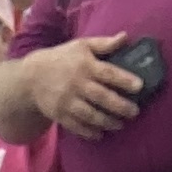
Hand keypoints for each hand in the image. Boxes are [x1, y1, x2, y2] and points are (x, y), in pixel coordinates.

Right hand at [27, 35, 144, 139]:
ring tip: (120, 124)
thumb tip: (125, 37)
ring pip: (90, 114)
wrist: (32, 77)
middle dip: (120, 106)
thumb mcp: (81, 45)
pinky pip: (76, 126)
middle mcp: (77, 84)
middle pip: (101, 97)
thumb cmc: (62, 59)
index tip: (139, 86)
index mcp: (85, 65)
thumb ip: (104, 44)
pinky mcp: (59, 115)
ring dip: (106, 121)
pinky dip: (88, 132)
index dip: (124, 80)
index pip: (108, 73)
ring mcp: (67, 101)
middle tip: (134, 112)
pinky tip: (100, 134)